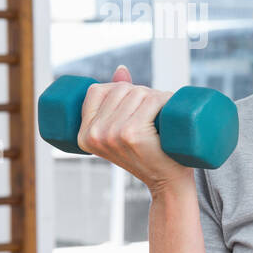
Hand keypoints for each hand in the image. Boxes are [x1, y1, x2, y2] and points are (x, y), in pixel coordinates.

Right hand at [75, 65, 193, 196]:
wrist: (168, 183)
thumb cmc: (149, 155)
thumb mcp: (124, 130)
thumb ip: (117, 100)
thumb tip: (121, 69)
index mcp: (83, 135)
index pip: (97, 90)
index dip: (120, 89)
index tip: (136, 105)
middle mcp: (94, 134)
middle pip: (121, 90)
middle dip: (143, 92)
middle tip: (156, 113)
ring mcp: (112, 134)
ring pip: (138, 92)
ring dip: (158, 96)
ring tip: (164, 114)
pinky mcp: (133, 134)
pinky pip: (151, 100)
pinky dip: (165, 98)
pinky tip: (170, 106)